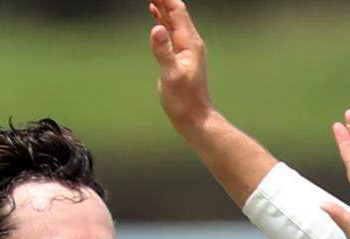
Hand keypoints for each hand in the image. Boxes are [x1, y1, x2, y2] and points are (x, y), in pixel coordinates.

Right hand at [148, 0, 212, 133]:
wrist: (194, 117)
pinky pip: (171, 30)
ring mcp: (186, 48)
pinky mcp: (180, 55)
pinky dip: (163, 19)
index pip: (177, 11)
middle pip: (176, 11)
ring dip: (162, 5)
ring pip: (173, 19)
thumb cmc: (184, 100)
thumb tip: (156, 28)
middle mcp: (190, 42)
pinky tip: (155, 14)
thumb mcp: (171, 75)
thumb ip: (163, 51)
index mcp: (189, 43)